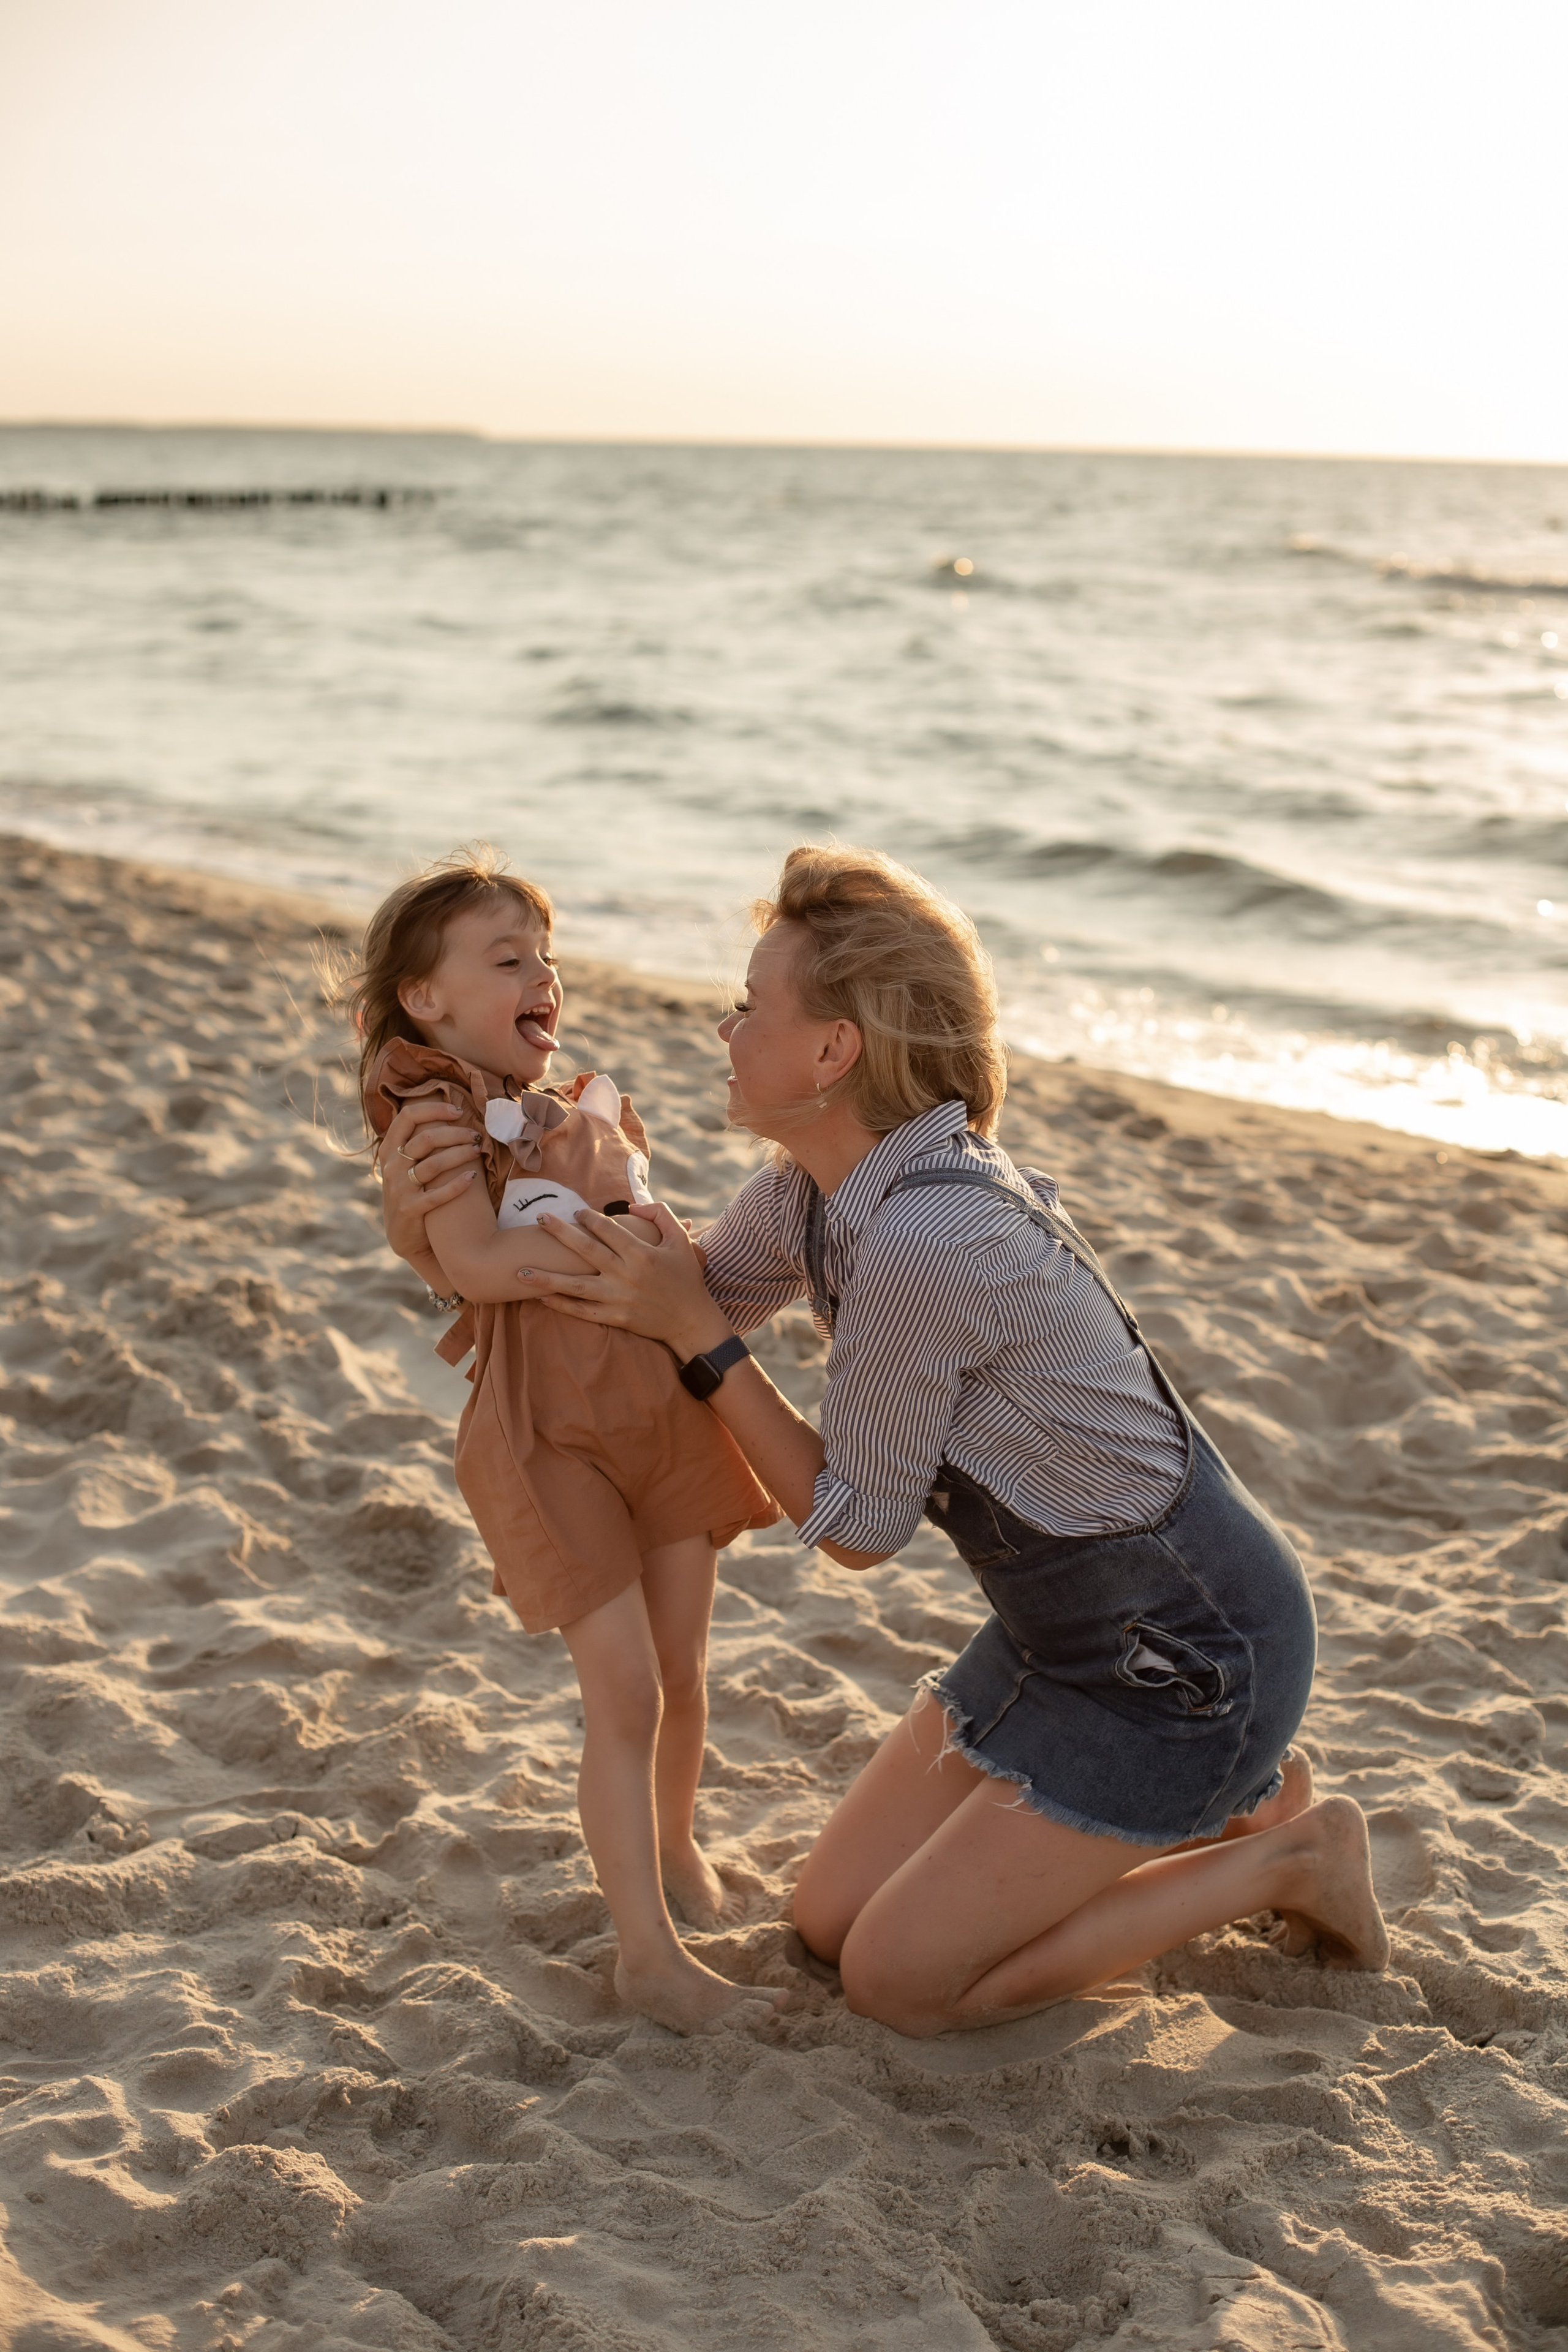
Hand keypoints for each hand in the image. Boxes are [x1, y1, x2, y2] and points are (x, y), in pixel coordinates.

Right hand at [379, 1099, 481, 1262]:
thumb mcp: (405, 1165)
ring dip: (461, 1154)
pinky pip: (437, 1194)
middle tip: (475, 1135)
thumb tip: (449, 1113)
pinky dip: (457, 1184)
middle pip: (426, 1138)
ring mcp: (399, 1188)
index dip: (433, 1109)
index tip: (457, 1110)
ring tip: (478, 1150)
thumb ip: (417, 1142)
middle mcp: (391, 1166)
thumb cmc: (413, 1192)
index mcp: (389, 1150)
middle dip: (456, 1133)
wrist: (404, 1236)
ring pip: (434, 1164)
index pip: (407, 1116)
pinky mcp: (410, 1209)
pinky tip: (473, 1176)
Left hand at [525, 1202, 732, 1360]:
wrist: (692, 1321)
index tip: (576, 1211)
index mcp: (641, 1254)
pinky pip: (582, 1311)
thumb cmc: (686, 1278)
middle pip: (585, 1250)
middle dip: (560, 1233)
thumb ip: (660, 1215)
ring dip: (546, 1278)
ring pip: (575, 1286)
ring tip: (520, 1270)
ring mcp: (618, 1298)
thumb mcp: (681, 1241)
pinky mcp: (615, 1318)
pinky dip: (561, 1305)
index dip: (589, 1217)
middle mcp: (626, 1275)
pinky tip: (541, 1297)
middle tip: (540, 1219)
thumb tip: (631, 1207)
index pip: (608, 1229)